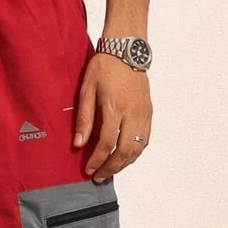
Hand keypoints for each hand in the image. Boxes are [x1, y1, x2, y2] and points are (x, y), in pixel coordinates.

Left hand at [72, 53, 151, 180]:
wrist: (127, 51)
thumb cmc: (104, 67)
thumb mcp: (87, 89)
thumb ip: (84, 118)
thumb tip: (79, 144)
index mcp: (114, 107)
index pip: (107, 143)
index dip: (97, 160)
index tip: (88, 169)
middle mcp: (132, 113)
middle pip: (125, 151)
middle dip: (112, 167)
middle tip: (99, 176)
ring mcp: (143, 114)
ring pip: (138, 149)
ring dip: (124, 163)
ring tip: (110, 169)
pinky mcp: (149, 112)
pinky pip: (145, 140)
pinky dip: (135, 152)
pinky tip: (124, 156)